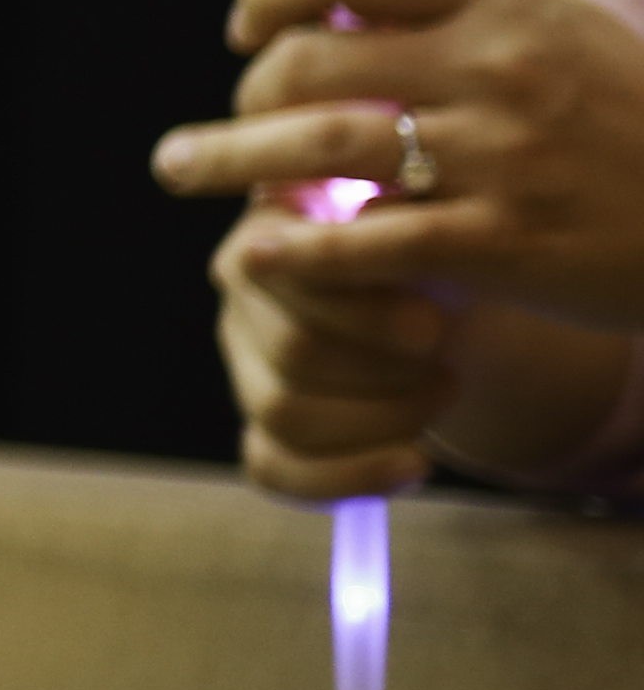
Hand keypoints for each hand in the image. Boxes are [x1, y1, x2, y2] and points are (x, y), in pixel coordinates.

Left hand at [151, 0, 643, 331]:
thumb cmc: (631, 122)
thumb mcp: (554, 34)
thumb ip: (453, 16)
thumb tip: (329, 13)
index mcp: (499, 4)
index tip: (247, 27)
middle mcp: (492, 67)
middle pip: (311, 60)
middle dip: (247, 95)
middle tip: (221, 129)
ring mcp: (499, 155)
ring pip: (320, 145)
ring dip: (232, 160)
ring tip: (183, 171)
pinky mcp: (505, 243)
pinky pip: (370, 241)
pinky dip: (298, 248)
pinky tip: (254, 254)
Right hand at [203, 205, 456, 499]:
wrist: (450, 299)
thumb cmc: (434, 250)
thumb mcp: (424, 217)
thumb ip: (397, 210)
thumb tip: (383, 216)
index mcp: (266, 229)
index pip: (274, 272)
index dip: (356, 310)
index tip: (430, 326)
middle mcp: (239, 294)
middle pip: (291, 349)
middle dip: (385, 366)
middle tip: (444, 354)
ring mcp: (246, 364)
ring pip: (285, 412)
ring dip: (385, 415)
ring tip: (444, 390)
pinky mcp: (264, 428)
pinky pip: (276, 470)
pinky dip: (351, 479)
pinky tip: (415, 466)